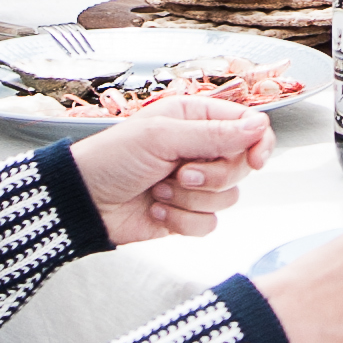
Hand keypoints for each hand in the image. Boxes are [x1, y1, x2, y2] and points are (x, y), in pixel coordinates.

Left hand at [68, 96, 273, 245]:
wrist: (83, 202)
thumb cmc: (111, 158)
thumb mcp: (162, 137)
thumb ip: (214, 134)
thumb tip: (260, 127)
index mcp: (196, 119)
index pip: (248, 127)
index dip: (258, 143)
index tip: (255, 160)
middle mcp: (199, 150)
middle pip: (240, 166)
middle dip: (211, 176)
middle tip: (180, 173)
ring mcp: (194, 184)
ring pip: (227, 197)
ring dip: (190, 198)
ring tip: (158, 190)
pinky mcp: (186, 213)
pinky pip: (209, 223)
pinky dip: (182, 220)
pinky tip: (156, 209)